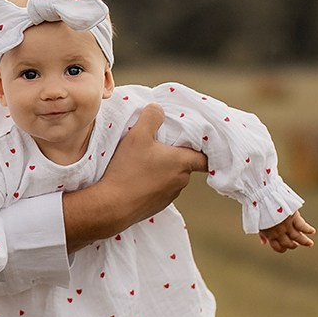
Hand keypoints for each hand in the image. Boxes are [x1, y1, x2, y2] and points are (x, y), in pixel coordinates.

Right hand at [65, 104, 205, 247]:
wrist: (112, 206)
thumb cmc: (128, 169)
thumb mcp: (138, 134)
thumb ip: (151, 117)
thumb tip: (158, 109)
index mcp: (183, 163)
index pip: (205, 157)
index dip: (202, 149)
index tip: (193, 142)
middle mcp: (181, 182)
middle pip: (185, 164)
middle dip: (173, 155)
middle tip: (156, 146)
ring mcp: (169, 197)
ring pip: (171, 177)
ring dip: (161, 170)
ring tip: (141, 163)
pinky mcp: (157, 207)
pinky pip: (159, 190)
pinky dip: (151, 183)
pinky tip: (135, 178)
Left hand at [258, 211, 317, 252]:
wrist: (263, 196)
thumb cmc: (260, 209)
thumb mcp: (258, 223)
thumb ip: (263, 234)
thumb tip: (264, 243)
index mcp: (269, 234)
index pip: (278, 247)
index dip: (282, 249)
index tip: (285, 247)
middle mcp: (279, 232)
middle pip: (289, 244)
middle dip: (293, 245)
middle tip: (297, 245)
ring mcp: (287, 225)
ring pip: (298, 237)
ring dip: (305, 241)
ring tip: (310, 244)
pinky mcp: (293, 217)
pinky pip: (303, 226)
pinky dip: (308, 230)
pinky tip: (312, 231)